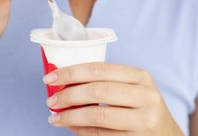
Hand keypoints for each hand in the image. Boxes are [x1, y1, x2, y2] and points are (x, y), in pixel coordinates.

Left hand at [43, 62, 183, 135]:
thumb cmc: (143, 107)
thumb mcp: (133, 88)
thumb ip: (106, 82)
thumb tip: (65, 81)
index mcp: (140, 76)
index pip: (100, 69)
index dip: (72, 72)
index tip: (51, 77)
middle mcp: (145, 96)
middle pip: (98, 91)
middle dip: (69, 94)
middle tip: (51, 100)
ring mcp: (144, 120)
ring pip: (98, 116)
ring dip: (71, 116)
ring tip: (55, 117)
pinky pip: (102, 135)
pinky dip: (81, 131)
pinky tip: (71, 127)